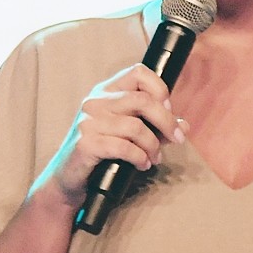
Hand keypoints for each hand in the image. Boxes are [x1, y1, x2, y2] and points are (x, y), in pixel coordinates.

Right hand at [33, 64, 186, 209]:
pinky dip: (139, 157)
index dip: (159, 89)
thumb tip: (184, 126)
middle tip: (175, 139)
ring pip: (136, 127)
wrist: (68, 179)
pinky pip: (124, 147)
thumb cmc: (100, 154)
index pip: (138, 73)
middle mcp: (94, 102)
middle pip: (142, 100)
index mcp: (104, 92)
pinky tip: (141, 165)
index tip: (168, 110)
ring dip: (152, 146)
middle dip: (165, 122)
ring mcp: (88, 122)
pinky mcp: (86, 143)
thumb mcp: (128, 135)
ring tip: (154, 158)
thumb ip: (155, 127)